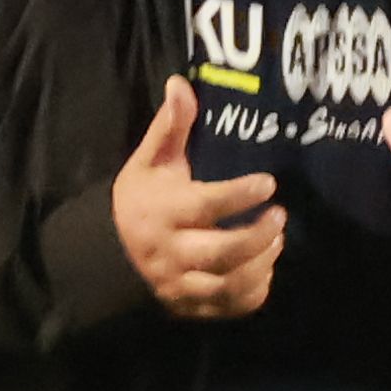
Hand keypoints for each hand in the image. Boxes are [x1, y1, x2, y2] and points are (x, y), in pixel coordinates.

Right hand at [111, 75, 284, 319]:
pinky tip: (265, 267)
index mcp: (162, 213)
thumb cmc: (140, 199)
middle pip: (221, 253)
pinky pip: (230, 307)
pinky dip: (255, 291)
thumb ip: (170, 126)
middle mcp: (170, 254)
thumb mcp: (150, 161)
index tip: (269, 182)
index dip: (239, 195)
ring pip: (228, 284)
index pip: (204, 207)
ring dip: (261, 263)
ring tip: (277, 239)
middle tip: (281, 215)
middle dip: (258, 236)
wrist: (110, 253)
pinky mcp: (191, 307)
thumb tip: (181, 83)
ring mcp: (180, 285)